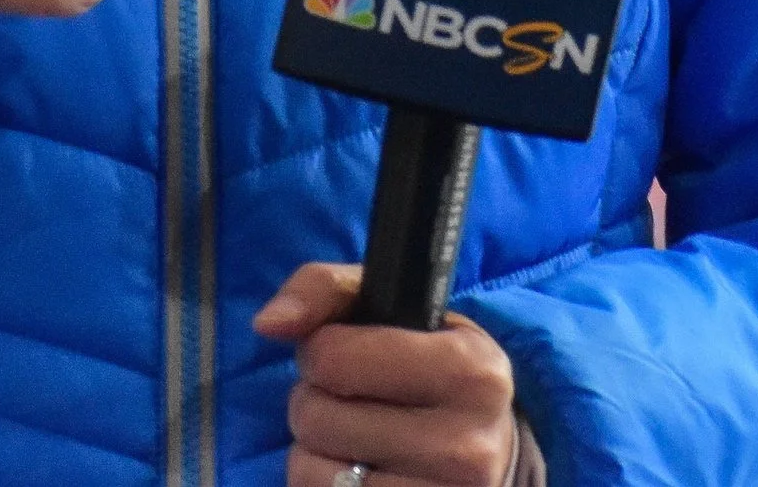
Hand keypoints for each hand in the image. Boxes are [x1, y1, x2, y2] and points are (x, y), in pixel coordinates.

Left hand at [258, 262, 518, 486]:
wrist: (488, 449)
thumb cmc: (424, 363)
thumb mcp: (391, 308)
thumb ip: (324, 290)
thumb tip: (268, 323)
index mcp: (469, 370)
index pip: (334, 358)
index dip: (320, 351)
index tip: (344, 353)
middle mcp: (467, 447)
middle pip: (315, 418)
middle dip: (315, 401)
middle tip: (350, 401)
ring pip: (312, 473)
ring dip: (315, 452)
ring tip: (354, 439)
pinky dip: (322, 485)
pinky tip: (356, 475)